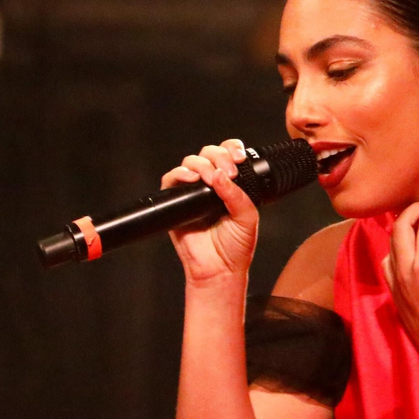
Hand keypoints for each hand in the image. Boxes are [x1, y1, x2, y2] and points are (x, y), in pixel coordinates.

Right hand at [160, 139, 258, 287]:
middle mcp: (210, 185)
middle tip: (229, 171)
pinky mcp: (175, 202)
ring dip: (201, 164)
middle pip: (208, 154)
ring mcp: (192, 192)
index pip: (228, 155)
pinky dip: (180, 174)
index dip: (231, 150)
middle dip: (218, 155)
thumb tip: (221, 174)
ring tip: (210, 178)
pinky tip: (192, 180)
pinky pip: (171, 180)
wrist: (220, 269)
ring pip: (190, 162)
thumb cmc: (235, 247)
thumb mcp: (247, 217)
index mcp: (230, 185)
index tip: (238, 159)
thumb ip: (237, 195)